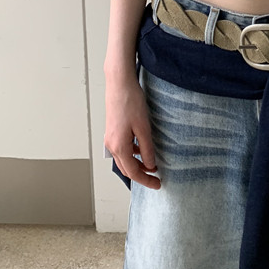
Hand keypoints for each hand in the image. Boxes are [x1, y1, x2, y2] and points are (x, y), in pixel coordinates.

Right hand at [104, 72, 161, 189]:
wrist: (119, 84)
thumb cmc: (130, 102)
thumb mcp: (144, 128)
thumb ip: (147, 149)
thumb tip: (150, 165)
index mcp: (119, 146)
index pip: (133, 172)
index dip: (146, 180)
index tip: (157, 184)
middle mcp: (111, 145)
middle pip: (126, 168)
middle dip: (141, 175)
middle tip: (155, 178)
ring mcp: (110, 138)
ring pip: (123, 159)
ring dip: (136, 165)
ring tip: (151, 166)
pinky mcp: (112, 131)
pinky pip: (122, 149)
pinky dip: (132, 154)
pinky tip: (142, 150)